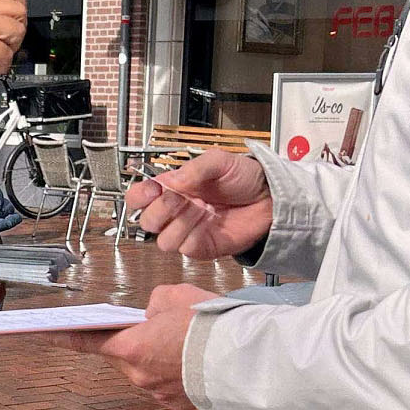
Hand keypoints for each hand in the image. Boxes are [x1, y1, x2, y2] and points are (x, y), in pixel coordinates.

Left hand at [57, 284, 211, 409]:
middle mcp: (138, 376)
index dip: (62, 336)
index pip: (86, 341)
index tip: (42, 333)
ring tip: (188, 341)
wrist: (243, 359)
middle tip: (162, 325)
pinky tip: (195, 360)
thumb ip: (153, 304)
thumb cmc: (208, 324)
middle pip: (125, 354)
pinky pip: (168, 384)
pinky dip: (177, 372)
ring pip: (148, 370)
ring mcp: (158, 394)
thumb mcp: (174, 296)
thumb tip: (151, 315)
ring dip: (159, 356)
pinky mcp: (178, 406)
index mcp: (130, 347)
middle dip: (137, 340)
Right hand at [125, 150, 272, 258]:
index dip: (139, 196)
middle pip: (147, 221)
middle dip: (160, 210)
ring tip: (199, 211)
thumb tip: (172, 181)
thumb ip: (194, 169)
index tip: (153, 189)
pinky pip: (186, 249)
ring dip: (179, 225)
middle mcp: (176, 211)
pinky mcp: (202, 247)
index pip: (139, 197)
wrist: (270, 198)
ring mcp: (188, 231)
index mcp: (173, 187)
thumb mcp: (218, 161)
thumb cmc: (245, 177)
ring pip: (163, 240)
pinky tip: (208, 223)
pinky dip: (194, 237)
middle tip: (180, 198)